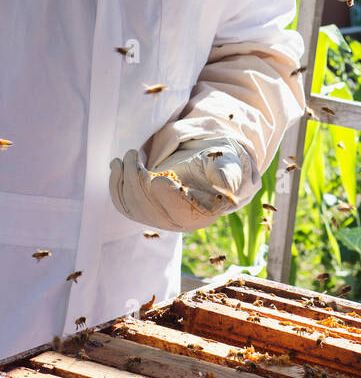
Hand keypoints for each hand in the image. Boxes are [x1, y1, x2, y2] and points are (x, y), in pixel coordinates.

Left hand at [109, 139, 251, 232]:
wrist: (202, 168)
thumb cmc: (217, 165)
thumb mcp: (227, 166)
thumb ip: (227, 175)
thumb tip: (226, 187)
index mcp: (202, 214)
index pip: (181, 212)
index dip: (168, 198)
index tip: (158, 179)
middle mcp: (179, 223)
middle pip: (150, 210)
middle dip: (137, 181)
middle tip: (134, 155)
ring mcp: (158, 219)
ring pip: (133, 207)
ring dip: (124, 180)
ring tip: (128, 155)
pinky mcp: (143, 212)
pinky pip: (123, 205)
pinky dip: (116, 186)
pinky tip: (117, 166)